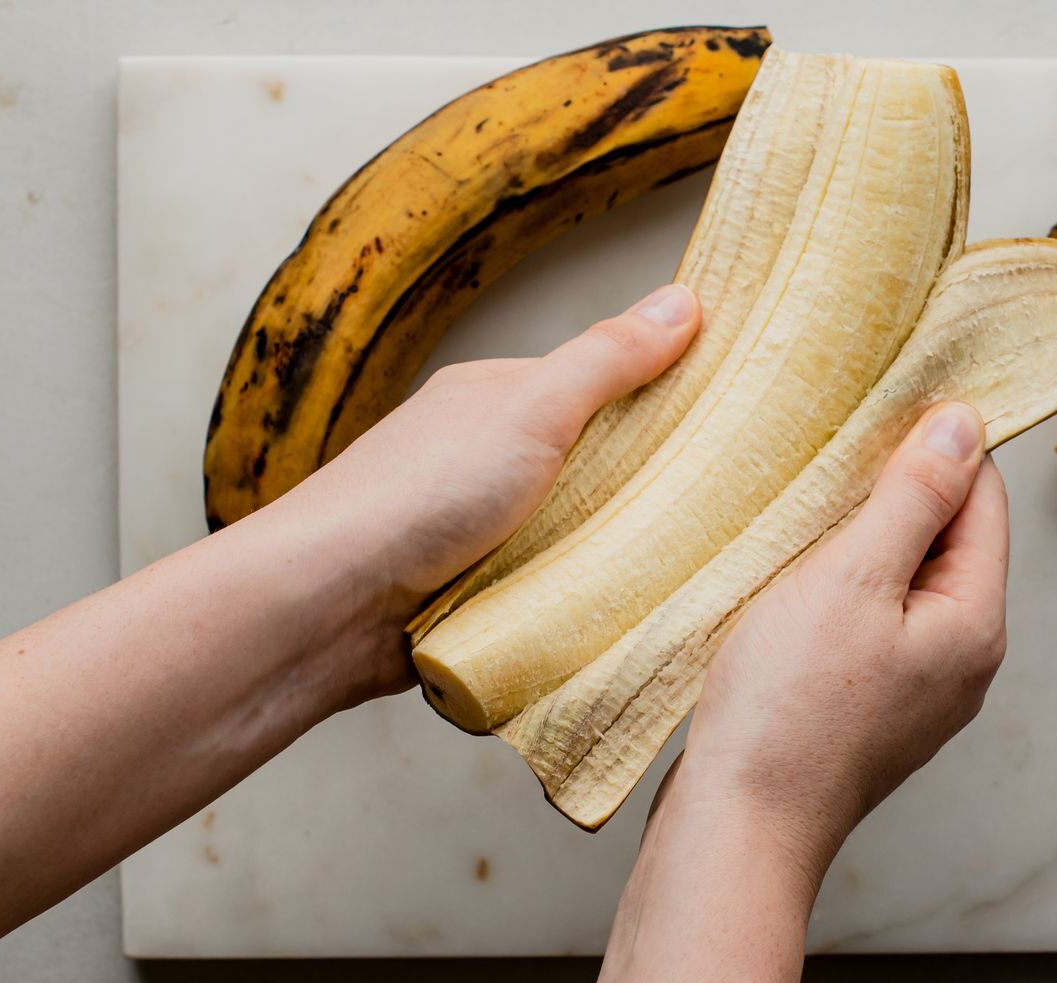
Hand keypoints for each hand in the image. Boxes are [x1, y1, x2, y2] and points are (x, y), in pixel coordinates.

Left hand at [0, 283, 700, 939]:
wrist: (324, 607)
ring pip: (573, 532)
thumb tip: (685, 298)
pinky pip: (548, 588)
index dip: (663, 398)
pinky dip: (578, 597)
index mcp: (497, 399)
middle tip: (726, 505)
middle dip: (644, 485)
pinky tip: (621, 610)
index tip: (732, 420)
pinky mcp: (473, 594)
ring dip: (611, 549)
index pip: (600, 387)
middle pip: (593, 464)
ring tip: (688, 565)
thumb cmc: (419, 495)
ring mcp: (477, 529)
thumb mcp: (531, 412)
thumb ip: (607, 362)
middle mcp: (487, 459)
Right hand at [597, 402, 1008, 982]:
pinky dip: (836, 588)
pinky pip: (868, 620)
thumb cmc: (789, 710)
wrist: (738, 824)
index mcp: (975, 623)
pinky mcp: (869, 705)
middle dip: (891, 493)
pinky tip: (787, 581)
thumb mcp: (852, 578)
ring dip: (857, 541)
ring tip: (798, 521)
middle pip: (945, 538)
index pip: (982, 499)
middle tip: (824, 463)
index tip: (877, 412)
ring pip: (900, 579)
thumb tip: (965, 424)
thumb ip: (913, 497)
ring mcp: (917, 688)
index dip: (934, 447)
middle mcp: (961, 658)